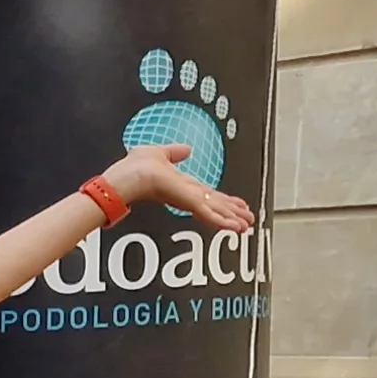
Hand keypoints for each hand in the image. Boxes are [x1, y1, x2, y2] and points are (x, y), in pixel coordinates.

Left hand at [102, 142, 256, 232]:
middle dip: (233, 213)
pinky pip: (210, 213)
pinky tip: (235, 228)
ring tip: (246, 228)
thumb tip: (186, 149)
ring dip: (232, 219)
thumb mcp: (159, 153)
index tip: (236, 204)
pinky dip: (223, 221)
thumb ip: (174, 152)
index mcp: (182, 184)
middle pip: (216, 204)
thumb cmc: (136, 167)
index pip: (208, 194)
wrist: (129, 177)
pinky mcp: (188, 203)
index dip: (223, 199)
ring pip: (216, 211)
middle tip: (248, 221)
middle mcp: (187, 195)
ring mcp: (188, 200)